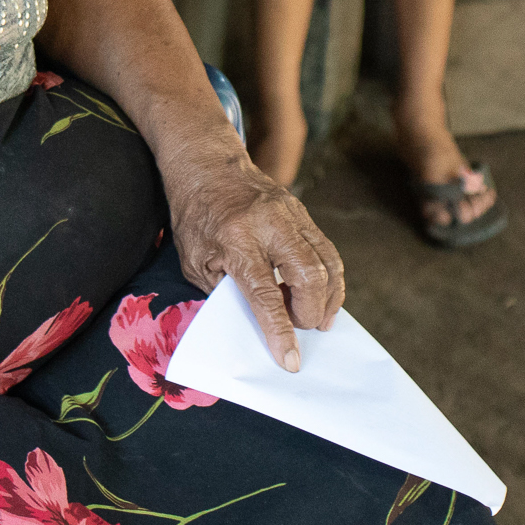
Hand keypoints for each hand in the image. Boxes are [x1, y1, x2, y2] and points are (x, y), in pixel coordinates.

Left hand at [161, 147, 344, 372]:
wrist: (207, 165)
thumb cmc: (196, 216)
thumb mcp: (195, 260)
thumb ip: (225, 291)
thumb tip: (254, 323)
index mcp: (236, 239)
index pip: (265, 293)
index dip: (280, 330)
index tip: (290, 359)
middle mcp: (269, 224)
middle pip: (308, 275)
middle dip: (310, 313)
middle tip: (302, 330)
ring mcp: (291, 214)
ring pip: (327, 261)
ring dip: (328, 298)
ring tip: (320, 321)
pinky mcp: (302, 211)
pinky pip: (326, 249)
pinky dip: (330, 277)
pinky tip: (323, 296)